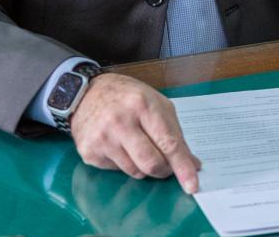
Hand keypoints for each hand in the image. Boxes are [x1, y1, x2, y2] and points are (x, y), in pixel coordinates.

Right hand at [70, 73, 200, 192]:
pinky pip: (117, 171)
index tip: (191, 184)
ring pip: (135, 172)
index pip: (168, 142)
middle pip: (151, 163)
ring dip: (143, 166)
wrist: (86, 93)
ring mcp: (103, 138)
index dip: (182, 166)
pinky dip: (124, 163)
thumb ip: (175, 133)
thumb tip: (192, 164)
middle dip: (164, 170)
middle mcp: (121, 121)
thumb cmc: (126, 97)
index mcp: (143, 105)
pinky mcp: (90, 152)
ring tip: (137, 145)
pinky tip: (118, 145)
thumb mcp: (156, 103)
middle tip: (165, 166)